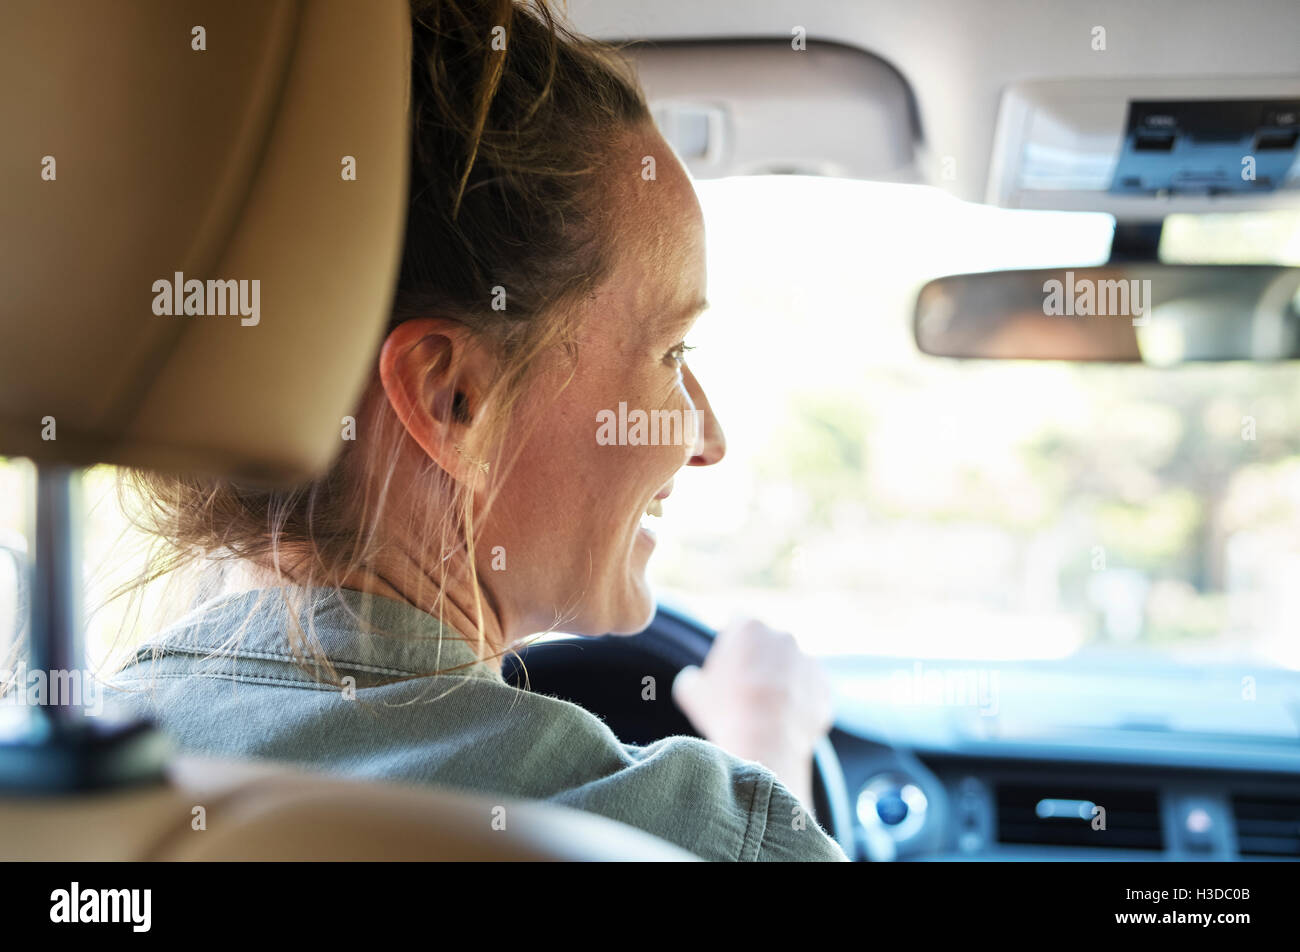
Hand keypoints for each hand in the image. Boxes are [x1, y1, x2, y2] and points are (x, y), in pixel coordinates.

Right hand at [672, 618, 832, 806]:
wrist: (766, 743)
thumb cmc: (725, 712)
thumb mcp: (689, 692)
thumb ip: (692, 677)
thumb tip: (694, 679)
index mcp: (749, 627)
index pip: (737, 624)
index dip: (729, 646)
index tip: (726, 668)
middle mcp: (783, 636)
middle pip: (766, 645)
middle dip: (758, 661)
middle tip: (744, 692)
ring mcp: (808, 661)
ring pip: (790, 668)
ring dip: (780, 682)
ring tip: (764, 713)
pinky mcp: (824, 687)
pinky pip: (809, 692)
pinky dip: (799, 703)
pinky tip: (782, 723)